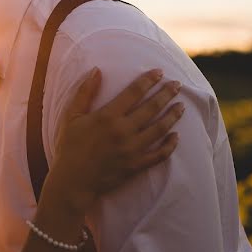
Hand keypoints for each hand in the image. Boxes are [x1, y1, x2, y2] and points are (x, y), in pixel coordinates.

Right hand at [50, 68, 183, 215]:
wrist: (73, 181)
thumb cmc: (69, 146)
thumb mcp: (71, 116)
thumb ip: (85, 92)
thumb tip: (97, 70)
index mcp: (107, 116)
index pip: (133, 93)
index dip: (148, 81)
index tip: (159, 72)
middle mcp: (123, 131)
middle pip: (151, 108)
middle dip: (166, 94)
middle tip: (177, 84)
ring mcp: (132, 149)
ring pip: (160, 129)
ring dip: (172, 116)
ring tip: (181, 106)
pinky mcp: (136, 165)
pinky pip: (159, 154)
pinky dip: (170, 145)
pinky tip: (176, 136)